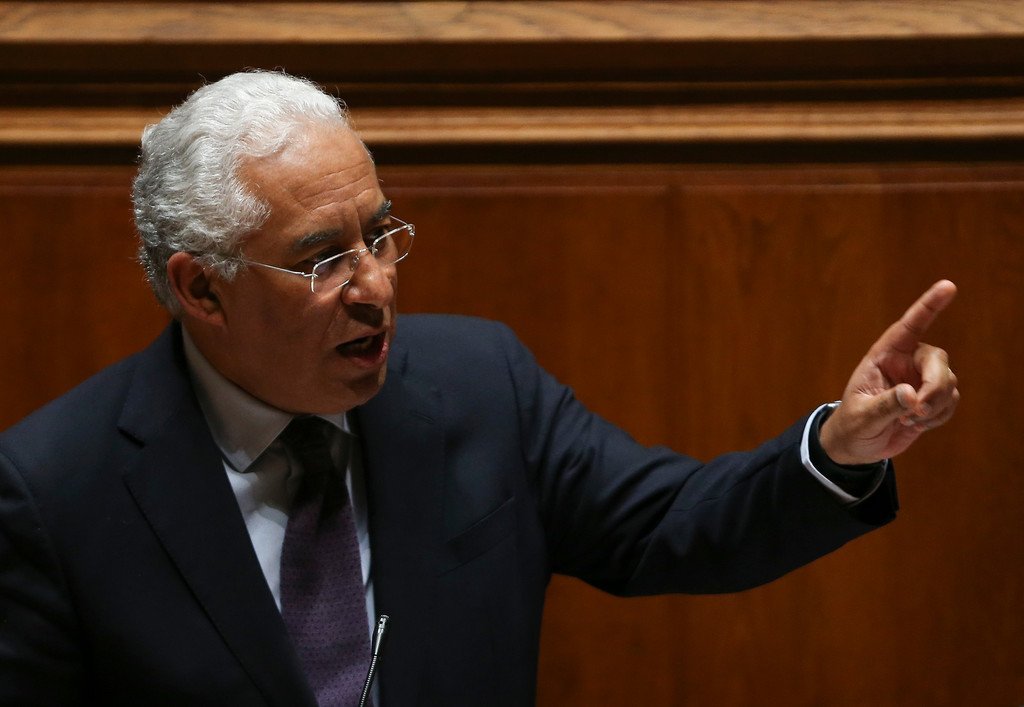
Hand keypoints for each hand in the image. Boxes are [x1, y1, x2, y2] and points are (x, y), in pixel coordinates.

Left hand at [820, 280, 959, 464]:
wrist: (856, 445)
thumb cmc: (852, 425)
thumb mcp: (862, 416)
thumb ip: (886, 405)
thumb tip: (912, 395)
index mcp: (883, 356)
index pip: (909, 326)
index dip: (928, 306)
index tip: (948, 286)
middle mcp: (905, 362)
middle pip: (937, 360)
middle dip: (935, 386)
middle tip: (918, 411)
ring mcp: (921, 379)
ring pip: (948, 383)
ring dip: (935, 406)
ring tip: (908, 421)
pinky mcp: (932, 398)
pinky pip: (950, 401)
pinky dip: (938, 416)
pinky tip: (915, 424)